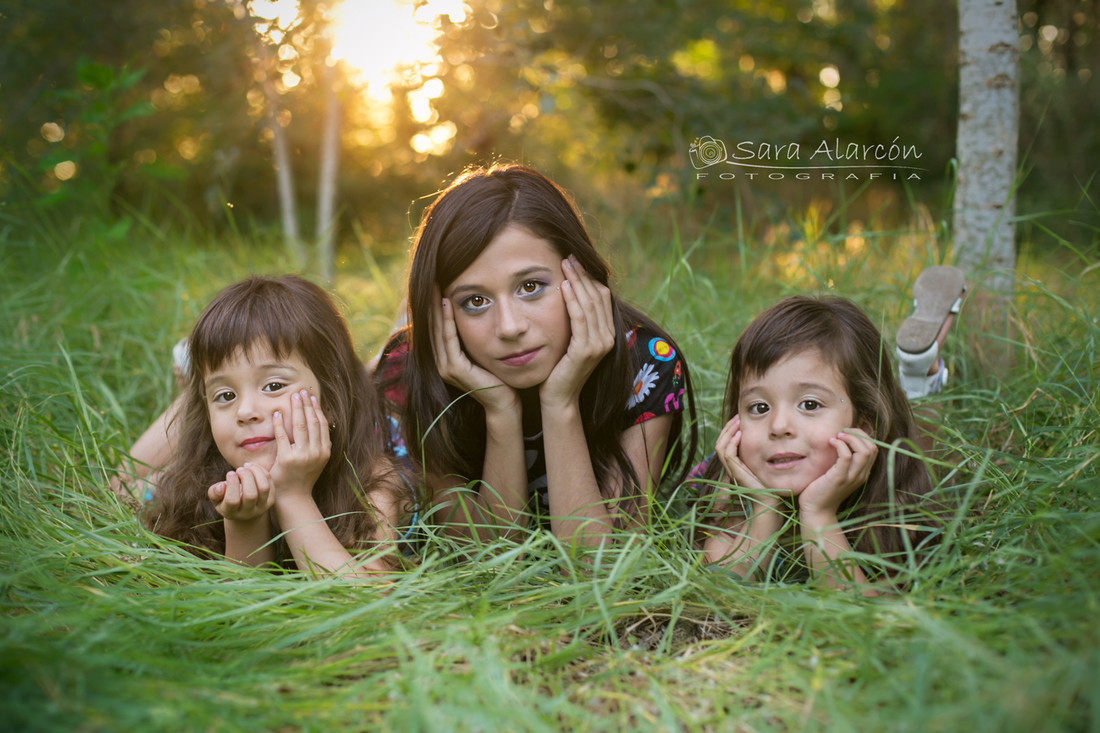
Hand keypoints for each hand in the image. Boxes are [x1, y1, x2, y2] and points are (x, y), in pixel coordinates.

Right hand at [209, 463, 273, 520]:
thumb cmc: (226, 501)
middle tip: (239, 469)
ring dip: (255, 472)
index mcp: (232, 513)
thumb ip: (214, 493)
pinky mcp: (271, 500)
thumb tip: (222, 486)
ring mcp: (262, 507)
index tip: (230, 473)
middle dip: (245, 477)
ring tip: (246, 465)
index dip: (231, 485)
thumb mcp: (216, 499)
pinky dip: (262, 472)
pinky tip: (252, 467)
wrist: (245, 511)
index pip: (232, 501)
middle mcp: (248, 512)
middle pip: (250, 495)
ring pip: (263, 488)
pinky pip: (270, 483)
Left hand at [269, 389, 330, 502]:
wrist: (293, 497)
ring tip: (292, 397)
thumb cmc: (302, 477)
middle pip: (312, 422)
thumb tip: (317, 423)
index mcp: (324, 451)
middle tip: (301, 392)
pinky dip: (279, 423)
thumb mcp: (317, 460)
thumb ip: (317, 444)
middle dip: (306, 405)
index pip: (322, 424)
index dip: (317, 409)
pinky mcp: (286, 459)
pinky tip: (276, 414)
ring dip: (296, 409)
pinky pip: (282, 436)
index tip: (312, 397)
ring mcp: (302, 456)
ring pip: (300, 426)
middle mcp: (316, 452)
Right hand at [431, 287, 518, 412]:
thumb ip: (477, 334)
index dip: (435, 304)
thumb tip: (479, 309)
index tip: (438, 281)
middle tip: (432, 276)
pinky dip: (448, 320)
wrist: (505, 403)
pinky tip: (449, 303)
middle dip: (432, 300)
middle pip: (432, 325)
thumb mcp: (485, 350)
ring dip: (436, 306)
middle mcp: (441, 361)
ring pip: (437, 330)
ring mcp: (445, 367)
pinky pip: (449, 339)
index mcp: (446, 357)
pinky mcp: (454, 369)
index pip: (437, 325)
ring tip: (436, 284)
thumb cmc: (500, 376)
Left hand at [540, 256, 614, 407]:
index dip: (589, 277)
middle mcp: (608, 338)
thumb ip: (576, 321)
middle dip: (582, 275)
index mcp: (607, 333)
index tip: (574, 261)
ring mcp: (599, 345)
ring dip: (576, 282)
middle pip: (597, 297)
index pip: (602, 297)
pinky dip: (572, 300)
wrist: (558, 397)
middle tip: (568, 256)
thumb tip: (569, 292)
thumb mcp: (571, 340)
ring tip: (565, 265)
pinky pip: (579, 319)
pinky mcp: (586, 351)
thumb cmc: (560, 368)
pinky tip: (562, 287)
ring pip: (589, 305)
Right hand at [714, 415, 780, 511]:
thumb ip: (758, 452)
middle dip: (727, 428)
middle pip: (720, 442)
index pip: (725, 443)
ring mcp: (731, 469)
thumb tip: (766, 436)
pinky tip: (740, 435)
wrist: (770, 498)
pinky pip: (728, 454)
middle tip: (736, 417)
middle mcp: (730, 465)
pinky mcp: (735, 472)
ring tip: (737, 422)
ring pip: (720, 446)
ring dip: (728, 432)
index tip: (738, 419)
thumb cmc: (769, 482)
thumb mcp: (762, 463)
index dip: (729, 430)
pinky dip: (732, 442)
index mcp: (735, 463)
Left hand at [797, 428, 876, 517]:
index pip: (873, 449)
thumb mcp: (837, 472)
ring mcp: (851, 477)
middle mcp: (861, 475)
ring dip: (851, 438)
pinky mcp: (839, 478)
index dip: (863, 436)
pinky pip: (847, 456)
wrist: (816, 510)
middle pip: (872, 448)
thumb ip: (842, 460)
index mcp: (862, 473)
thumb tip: (840, 438)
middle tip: (842, 432)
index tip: (847, 433)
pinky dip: (840, 445)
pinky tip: (831, 442)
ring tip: (837, 436)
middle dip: (858, 434)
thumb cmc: (823, 489)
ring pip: (864, 451)